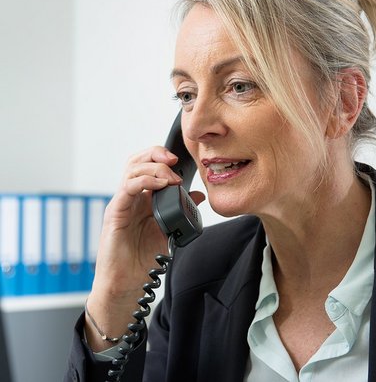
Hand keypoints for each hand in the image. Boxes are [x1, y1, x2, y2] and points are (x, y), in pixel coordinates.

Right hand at [85, 145, 204, 349]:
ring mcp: (121, 203)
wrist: (126, 283)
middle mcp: (130, 197)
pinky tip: (160, 185)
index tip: (179, 160)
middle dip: (156, 154)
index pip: (146, 165)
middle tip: (174, 160)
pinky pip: (127, 188)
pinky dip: (145, 181)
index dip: (160, 156)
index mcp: (141, 198)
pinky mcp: (115, 213)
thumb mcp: (168, 230)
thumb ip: (180, 211)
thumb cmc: (142, 258)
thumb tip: (198, 196)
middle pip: (136, 161)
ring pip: (132, 170)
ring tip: (172, 178)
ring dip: (155, 168)